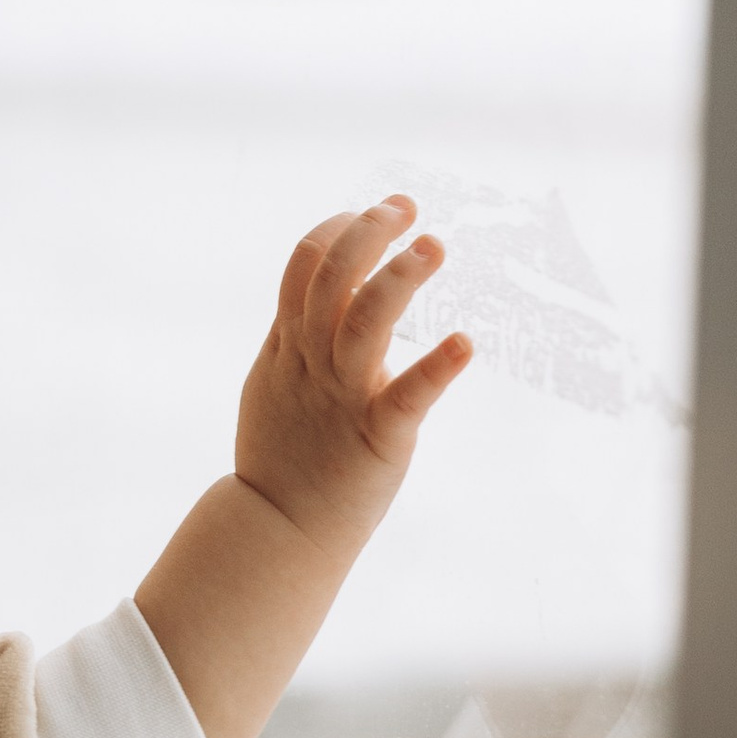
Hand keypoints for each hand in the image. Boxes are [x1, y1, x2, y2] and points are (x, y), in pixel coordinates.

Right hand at [237, 193, 472, 567]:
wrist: (276, 531)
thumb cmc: (281, 458)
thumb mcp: (273, 383)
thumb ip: (293, 339)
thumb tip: (311, 298)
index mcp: (288, 347)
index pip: (304, 266)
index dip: (338, 229)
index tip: (372, 210)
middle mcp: (311, 362)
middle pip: (332, 278)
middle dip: (368, 232)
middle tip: (406, 207)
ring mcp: (341, 398)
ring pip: (363, 322)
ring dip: (398, 278)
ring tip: (433, 246)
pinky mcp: (376, 438)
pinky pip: (405, 398)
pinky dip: (435, 369)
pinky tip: (464, 342)